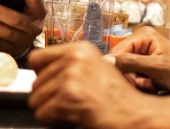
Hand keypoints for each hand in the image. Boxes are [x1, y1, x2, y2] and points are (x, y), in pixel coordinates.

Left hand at [30, 41, 157, 128]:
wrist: (134, 114)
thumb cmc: (118, 98)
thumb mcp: (96, 69)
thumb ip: (70, 66)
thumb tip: (40, 75)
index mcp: (79, 49)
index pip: (36, 58)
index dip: (41, 76)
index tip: (51, 86)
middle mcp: (74, 58)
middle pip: (35, 83)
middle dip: (49, 99)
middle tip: (70, 105)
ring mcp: (71, 76)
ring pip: (36, 100)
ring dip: (51, 111)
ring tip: (73, 111)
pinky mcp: (69, 95)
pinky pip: (42, 114)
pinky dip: (54, 122)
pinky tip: (73, 119)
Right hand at [109, 25, 169, 93]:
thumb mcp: (157, 67)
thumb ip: (131, 62)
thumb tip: (108, 61)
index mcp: (143, 35)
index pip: (116, 51)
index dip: (119, 68)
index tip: (130, 80)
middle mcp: (141, 43)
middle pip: (120, 65)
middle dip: (133, 78)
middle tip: (150, 82)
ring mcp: (143, 56)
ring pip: (127, 75)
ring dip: (139, 84)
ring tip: (155, 84)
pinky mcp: (145, 68)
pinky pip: (134, 80)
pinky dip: (143, 86)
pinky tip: (156, 86)